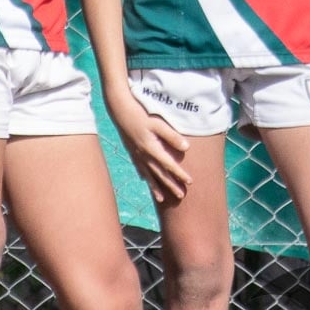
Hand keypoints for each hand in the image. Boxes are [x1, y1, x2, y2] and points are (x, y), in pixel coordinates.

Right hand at [105, 87, 192, 203]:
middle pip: (159, 174)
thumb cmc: (141, 114)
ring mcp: (136, 155)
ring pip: (148, 175)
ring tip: (161, 199)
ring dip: (156, 187)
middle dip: (170, 186)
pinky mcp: (132, 152)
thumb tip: (187, 148)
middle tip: (181, 196)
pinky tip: (147, 181)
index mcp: (152, 149)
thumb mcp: (158, 123)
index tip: (190, 182)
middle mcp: (143, 155)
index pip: (169, 165)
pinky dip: (145, 177)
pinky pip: (139, 169)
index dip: (180, 174)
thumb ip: (172, 136)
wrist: (120, 111)